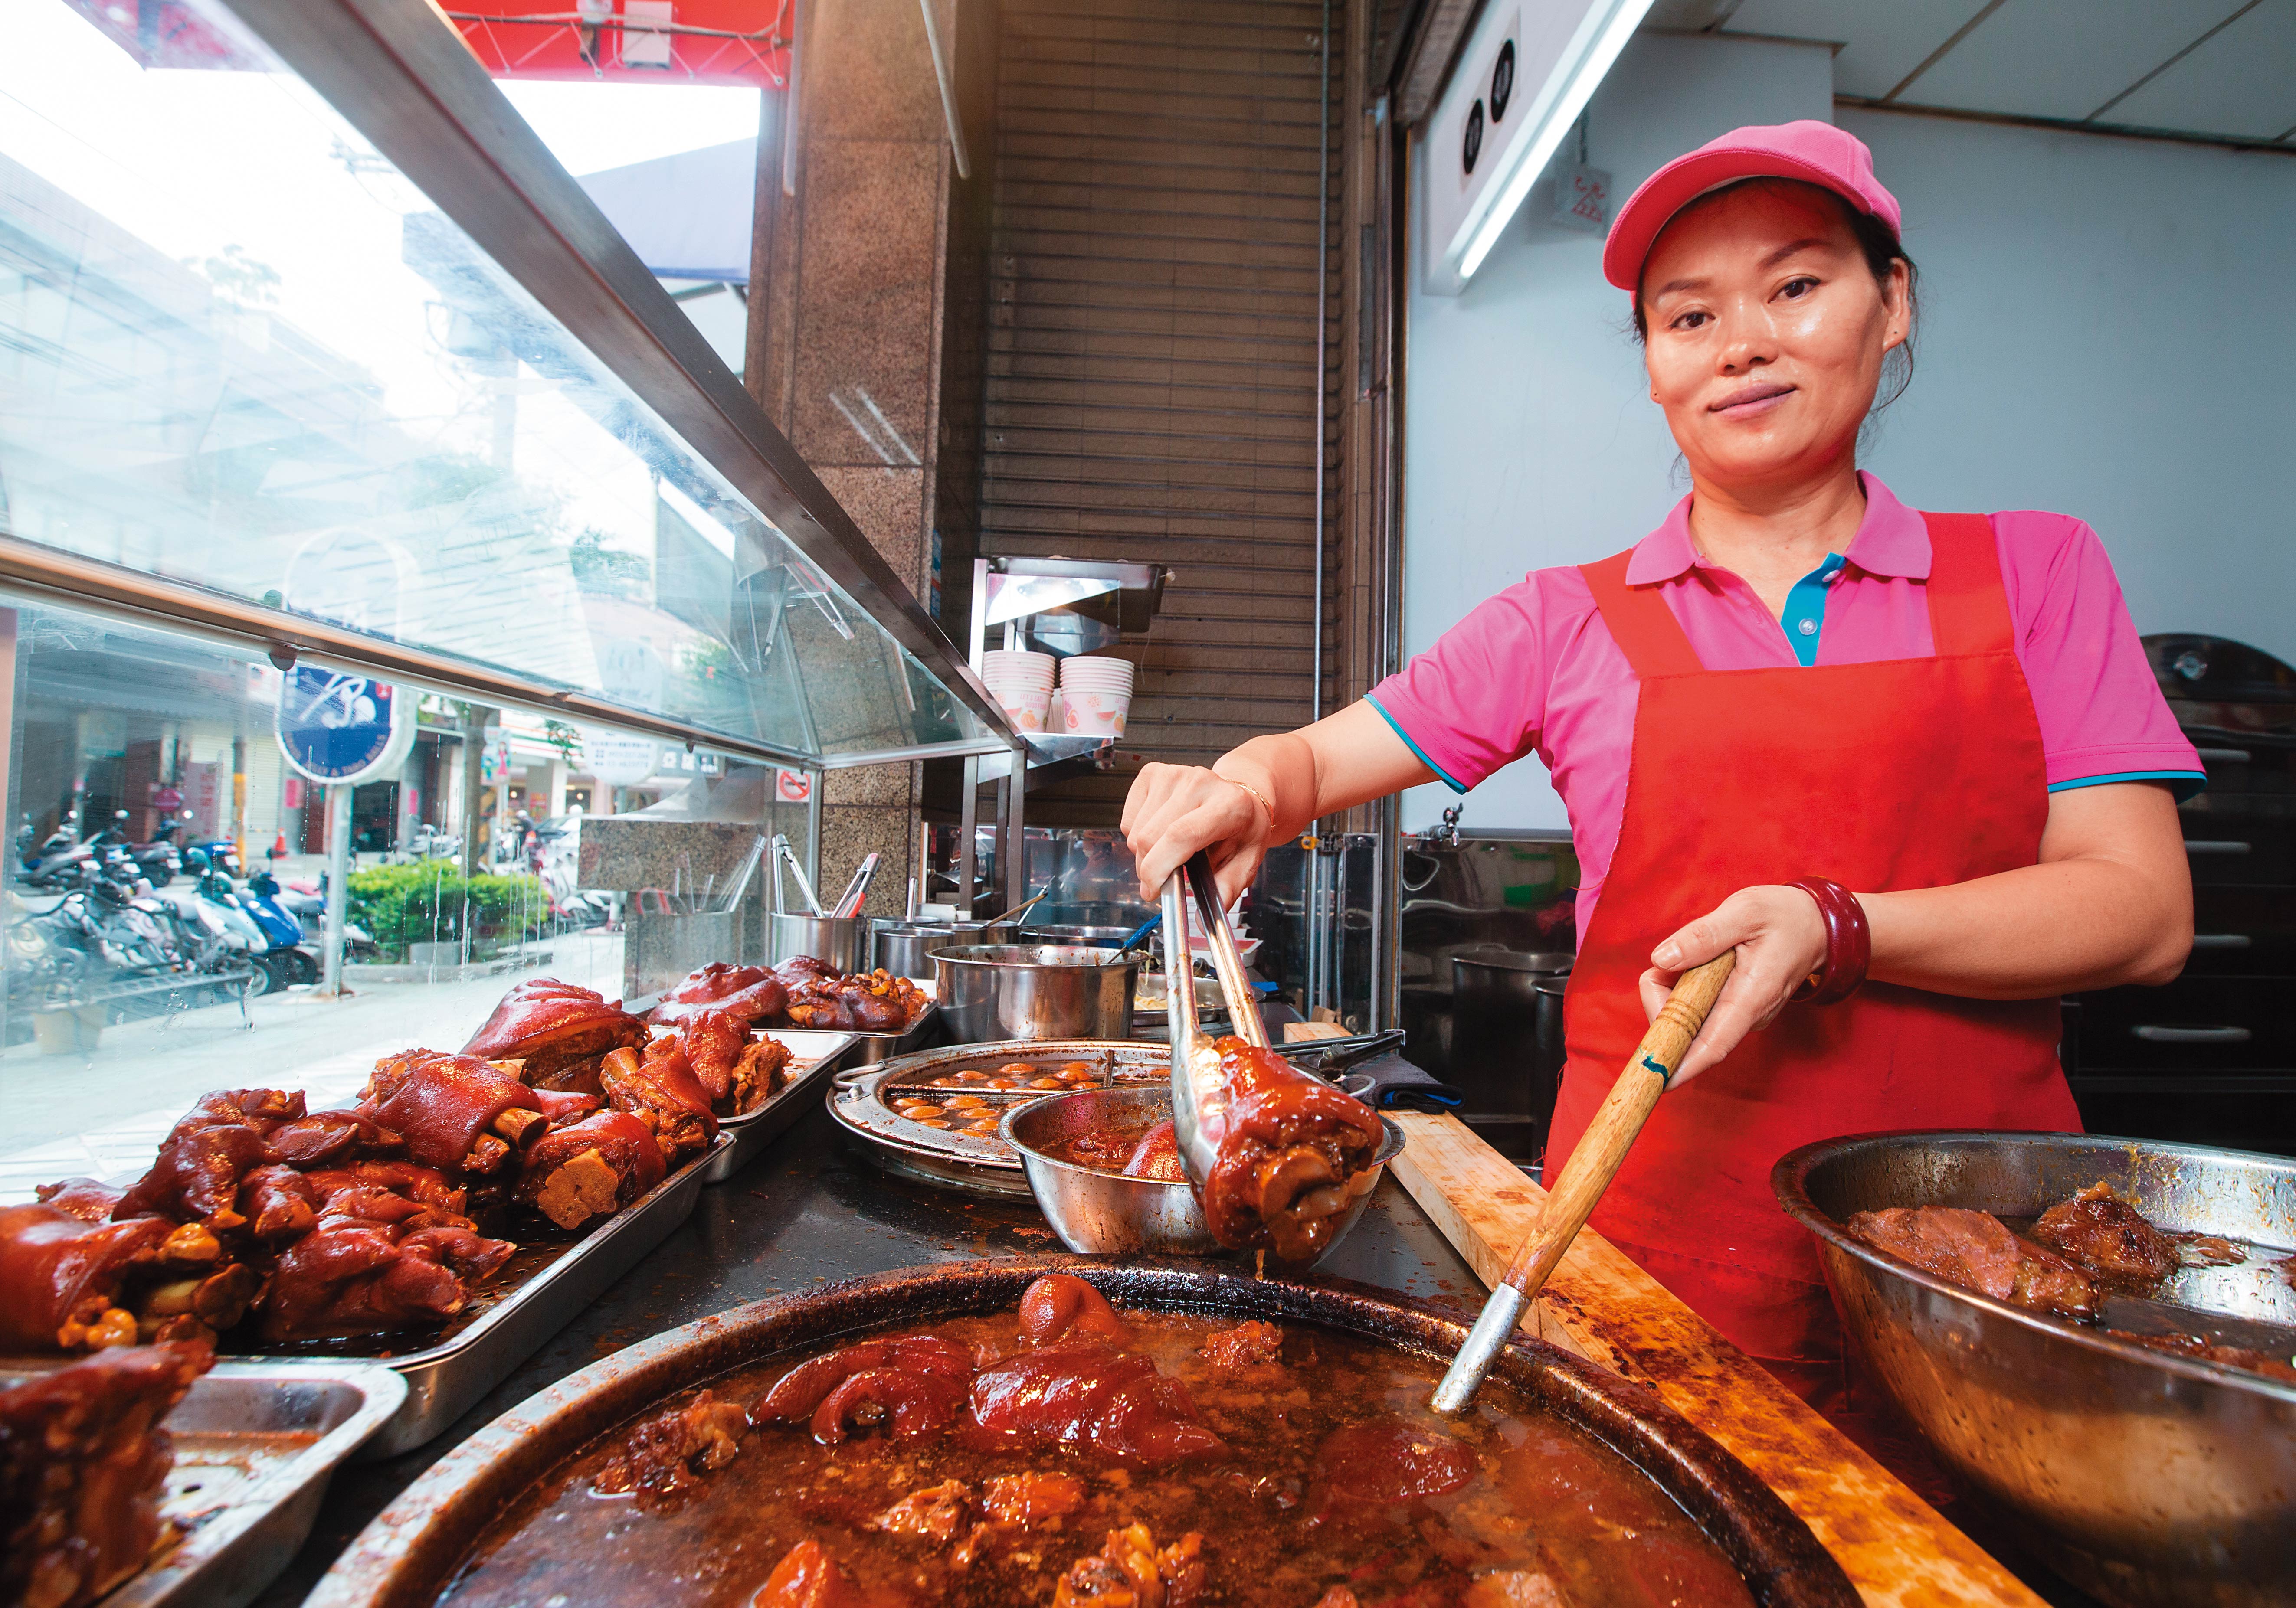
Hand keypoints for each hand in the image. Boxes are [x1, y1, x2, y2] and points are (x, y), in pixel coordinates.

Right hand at [1121, 763, 1269, 903]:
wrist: (1237, 793)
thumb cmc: (1240, 829)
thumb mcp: (1246, 862)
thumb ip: (1226, 889)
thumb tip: (1202, 921)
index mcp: (1228, 804)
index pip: (1181, 835)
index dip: (1159, 868)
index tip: (1153, 891)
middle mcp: (1200, 782)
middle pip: (1151, 837)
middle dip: (1149, 870)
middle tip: (1162, 882)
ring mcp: (1174, 774)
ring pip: (1136, 832)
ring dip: (1144, 854)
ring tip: (1169, 853)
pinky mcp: (1152, 773)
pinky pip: (1128, 819)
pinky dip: (1137, 835)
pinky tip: (1160, 832)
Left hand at [1636, 884, 1831, 1085]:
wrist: (1815, 924)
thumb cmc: (1783, 916)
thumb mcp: (1744, 912)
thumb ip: (1703, 935)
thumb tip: (1662, 959)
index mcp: (1752, 997)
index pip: (1713, 1045)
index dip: (1681, 1065)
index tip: (1654, 1079)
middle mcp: (1747, 1015)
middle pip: (1689, 1031)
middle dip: (1661, 1004)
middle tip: (1666, 963)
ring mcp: (1742, 1014)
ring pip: (1690, 1017)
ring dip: (1673, 990)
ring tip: (1694, 952)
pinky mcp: (1736, 1008)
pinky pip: (1699, 1007)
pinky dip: (1686, 987)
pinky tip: (1701, 961)